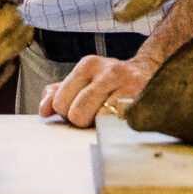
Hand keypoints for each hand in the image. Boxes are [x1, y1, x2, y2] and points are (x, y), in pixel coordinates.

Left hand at [39, 54, 153, 127]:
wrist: (148, 71)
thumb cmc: (108, 81)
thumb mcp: (81, 80)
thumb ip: (57, 93)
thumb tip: (44, 111)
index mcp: (88, 65)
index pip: (60, 102)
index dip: (67, 113)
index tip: (79, 107)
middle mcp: (109, 71)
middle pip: (78, 114)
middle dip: (84, 120)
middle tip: (95, 113)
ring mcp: (129, 86)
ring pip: (100, 121)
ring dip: (102, 125)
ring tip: (110, 116)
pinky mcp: (145, 101)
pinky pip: (120, 126)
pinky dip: (117, 128)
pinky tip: (121, 120)